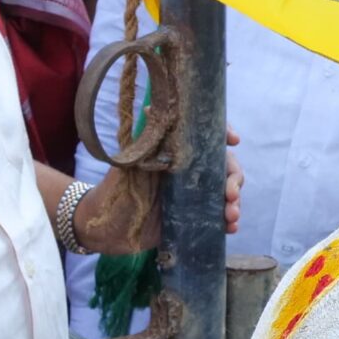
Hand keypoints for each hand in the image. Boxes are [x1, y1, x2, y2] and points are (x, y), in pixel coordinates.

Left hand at [69, 129, 243, 254]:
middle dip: (234, 178)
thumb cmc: (113, 192)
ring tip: (230, 216)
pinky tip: (231, 228)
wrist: (103, 228)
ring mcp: (193, 198)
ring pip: (225, 194)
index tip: (234, 140)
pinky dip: (229, 223)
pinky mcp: (193, 221)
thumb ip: (142, 143)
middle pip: (225, 168)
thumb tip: (150, 110)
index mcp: (178, 156)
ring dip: (235, 202)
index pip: (207, 139)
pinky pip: (218, 219)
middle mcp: (189, 174)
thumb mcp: (129, 166)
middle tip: (230, 194)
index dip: (224, 134)